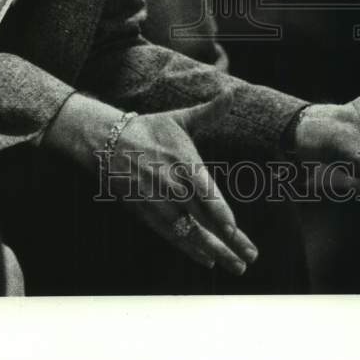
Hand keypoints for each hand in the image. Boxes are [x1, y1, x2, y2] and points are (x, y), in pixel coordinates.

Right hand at [107, 95, 258, 275]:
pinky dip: (190, 250)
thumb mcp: (180, 118)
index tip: (234, 230)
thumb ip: (210, 111)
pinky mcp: (147, 214)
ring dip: (214, 252)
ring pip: (190, 234)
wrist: (108, 142)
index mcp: (183, 163)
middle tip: (250, 258)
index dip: (219, 214)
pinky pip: (172, 236)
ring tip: (236, 266)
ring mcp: (159, 203)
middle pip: (203, 220)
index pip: (205, 193)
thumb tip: (233, 93)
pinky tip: (208, 260)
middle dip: (228, 242)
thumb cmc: (150, 129)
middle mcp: (172, 187)